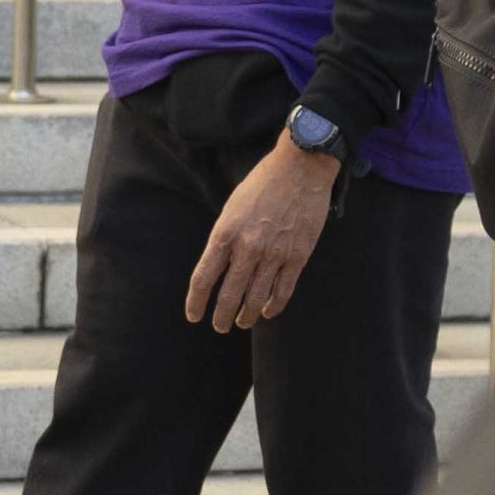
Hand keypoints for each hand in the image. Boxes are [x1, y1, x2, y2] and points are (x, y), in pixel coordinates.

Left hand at [185, 128, 337, 328]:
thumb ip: (224, 238)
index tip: (194, 316)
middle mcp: (247, 248)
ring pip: (256, 299)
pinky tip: (268, 312)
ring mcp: (274, 254)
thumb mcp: (231, 207)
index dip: (196, 303)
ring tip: (242, 322)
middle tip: (219, 326)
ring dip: (247, 316)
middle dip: (221, 317)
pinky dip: (274, 306)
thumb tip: (220, 267)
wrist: (300, 168)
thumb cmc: (262, 184)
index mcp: (225, 234)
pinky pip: (283, 291)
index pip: (203, 279)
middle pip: (228, 296)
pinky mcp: (298, 256)